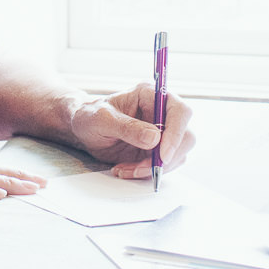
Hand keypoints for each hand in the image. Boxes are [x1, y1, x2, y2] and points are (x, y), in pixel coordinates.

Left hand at [68, 83, 194, 179]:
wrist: (82, 129)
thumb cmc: (89, 116)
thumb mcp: (102, 120)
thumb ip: (127, 127)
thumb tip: (155, 138)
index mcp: (150, 95)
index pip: (179, 111)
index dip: (176, 133)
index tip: (162, 155)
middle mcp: (161, 112)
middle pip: (186, 136)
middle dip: (166, 158)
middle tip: (141, 169)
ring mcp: (162, 132)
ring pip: (177, 155)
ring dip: (153, 168)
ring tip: (125, 169)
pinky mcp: (157, 149)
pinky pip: (164, 166)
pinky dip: (147, 173)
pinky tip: (126, 169)